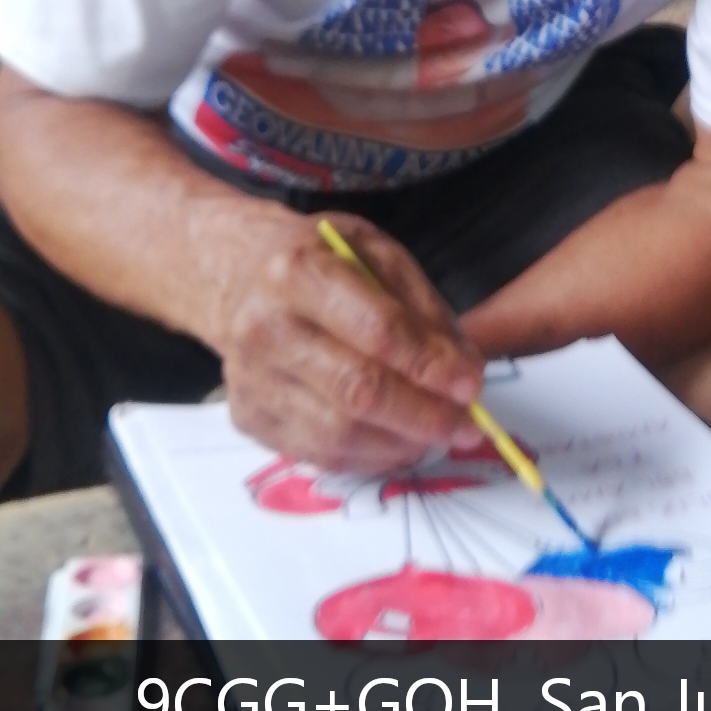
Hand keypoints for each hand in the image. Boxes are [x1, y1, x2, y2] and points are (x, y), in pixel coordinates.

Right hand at [210, 207, 483, 473]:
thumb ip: (424, 309)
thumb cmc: (320, 261)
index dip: (430, 365)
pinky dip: (369, 456)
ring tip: (436, 434)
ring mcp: (250, 378)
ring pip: (339, 434)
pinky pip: (319, 454)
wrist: (239, 277)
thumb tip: (465, 372)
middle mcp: (265, 327)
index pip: (377, 330)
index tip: (471, 385)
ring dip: (401, 443)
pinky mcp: (247, 417)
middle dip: (424, 416)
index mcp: (299, 271)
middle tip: (467, 427)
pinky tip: (396, 441)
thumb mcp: (376, 254)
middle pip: (357, 391)